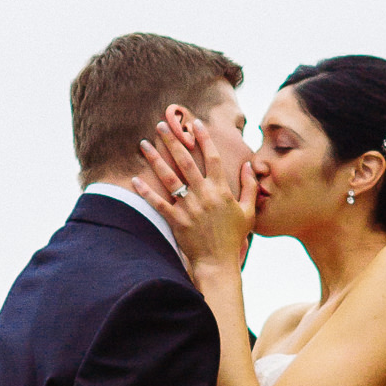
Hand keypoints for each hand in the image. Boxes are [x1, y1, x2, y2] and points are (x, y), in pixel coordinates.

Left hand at [134, 108, 254, 275]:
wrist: (218, 263)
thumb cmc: (233, 238)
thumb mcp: (248, 211)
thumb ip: (250, 187)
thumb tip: (249, 166)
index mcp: (221, 190)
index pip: (212, 157)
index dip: (203, 138)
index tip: (195, 122)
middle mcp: (203, 195)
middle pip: (185, 161)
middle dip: (173, 140)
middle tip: (162, 125)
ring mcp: (188, 207)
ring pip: (169, 177)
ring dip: (155, 159)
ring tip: (144, 144)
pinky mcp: (176, 220)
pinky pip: (158, 203)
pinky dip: (146, 191)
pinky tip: (135, 179)